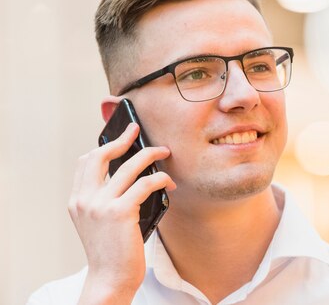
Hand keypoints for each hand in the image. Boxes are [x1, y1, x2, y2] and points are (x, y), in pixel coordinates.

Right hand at [68, 123, 175, 303]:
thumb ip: (106, 199)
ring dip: (150, 155)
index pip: (85, 162)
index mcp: (77, 201)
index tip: (120, 137)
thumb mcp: (100, 221)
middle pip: (100, 155)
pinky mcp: (120, 212)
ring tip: (164, 153)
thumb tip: (133, 173)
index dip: (103, 145)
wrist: (110, 279)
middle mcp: (84, 200)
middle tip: (137, 131)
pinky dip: (161, 178)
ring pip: (128, 166)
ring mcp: (100, 205)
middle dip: (121, 139)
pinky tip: (169, 182)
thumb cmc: (112, 251)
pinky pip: (145, 184)